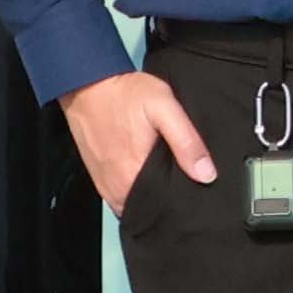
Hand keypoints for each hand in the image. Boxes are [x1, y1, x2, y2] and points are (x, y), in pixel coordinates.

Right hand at [59, 68, 211, 211]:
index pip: (163, 208)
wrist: (86, 82)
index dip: (181, 205)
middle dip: (167, 203)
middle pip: (149, 209)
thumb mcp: (164, 108)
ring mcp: (105, 183)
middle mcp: (116, 186)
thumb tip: (206, 174)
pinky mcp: (98, 176)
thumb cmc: (124, 94)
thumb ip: (186, 141)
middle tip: (182, 184)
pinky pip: (120, 195)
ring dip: (149, 198)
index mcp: (134, 174)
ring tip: (165, 180)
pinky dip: (134, 191)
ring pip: (133, 204)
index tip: (193, 196)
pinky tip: (146, 176)